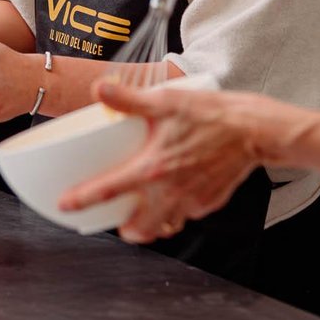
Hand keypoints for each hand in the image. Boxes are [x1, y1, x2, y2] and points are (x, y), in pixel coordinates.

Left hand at [57, 81, 273, 243]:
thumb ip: (129, 100)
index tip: (65, 205)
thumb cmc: (212, 115)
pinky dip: (177, 211)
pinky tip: (176, 195)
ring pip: (164, 226)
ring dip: (150, 225)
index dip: (82, 200)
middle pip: (138, 228)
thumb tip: (101, 90)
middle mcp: (169, 191)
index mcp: (152, 168)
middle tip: (116, 220)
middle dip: (124, 229)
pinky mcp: (209, 202)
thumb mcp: (165, 101)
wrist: (254, 130)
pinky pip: (186, 214)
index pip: (108, 190)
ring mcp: (191, 201)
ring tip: (143, 215)